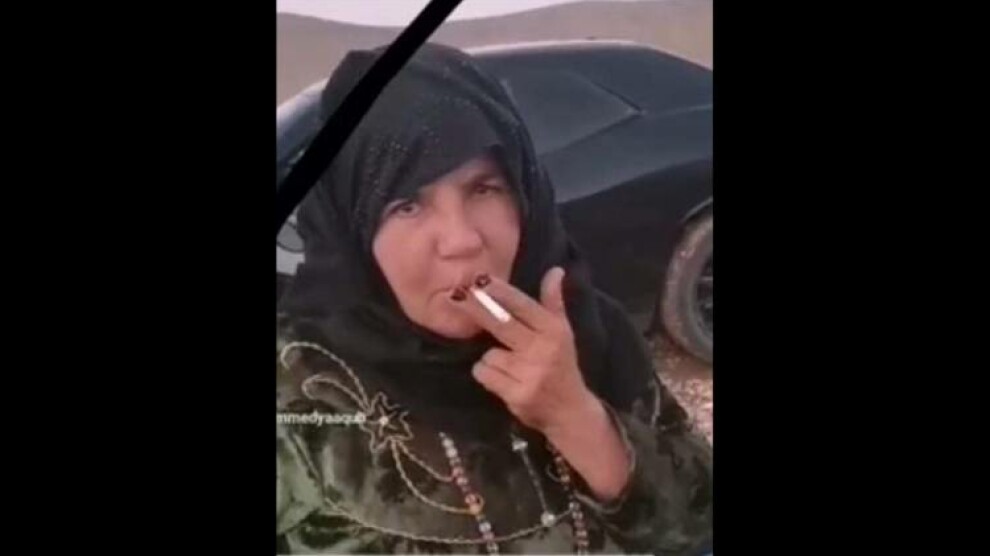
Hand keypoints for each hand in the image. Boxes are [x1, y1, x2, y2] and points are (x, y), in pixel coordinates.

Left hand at [445, 267, 597, 433]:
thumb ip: (553, 302)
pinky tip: (502, 380)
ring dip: (491, 358)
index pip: (523, 306)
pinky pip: (484, 373)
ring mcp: (529, 374)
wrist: (570, 411)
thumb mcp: (563, 332)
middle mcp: (542, 350)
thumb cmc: (562, 365)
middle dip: (477, 308)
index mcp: (553, 331)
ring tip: (508, 366)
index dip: (501, 292)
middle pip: (501, 324)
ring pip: (488, 354)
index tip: (481, 279)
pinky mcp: (516, 395)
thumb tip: (555, 270)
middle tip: (457, 294)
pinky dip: (487, 374)